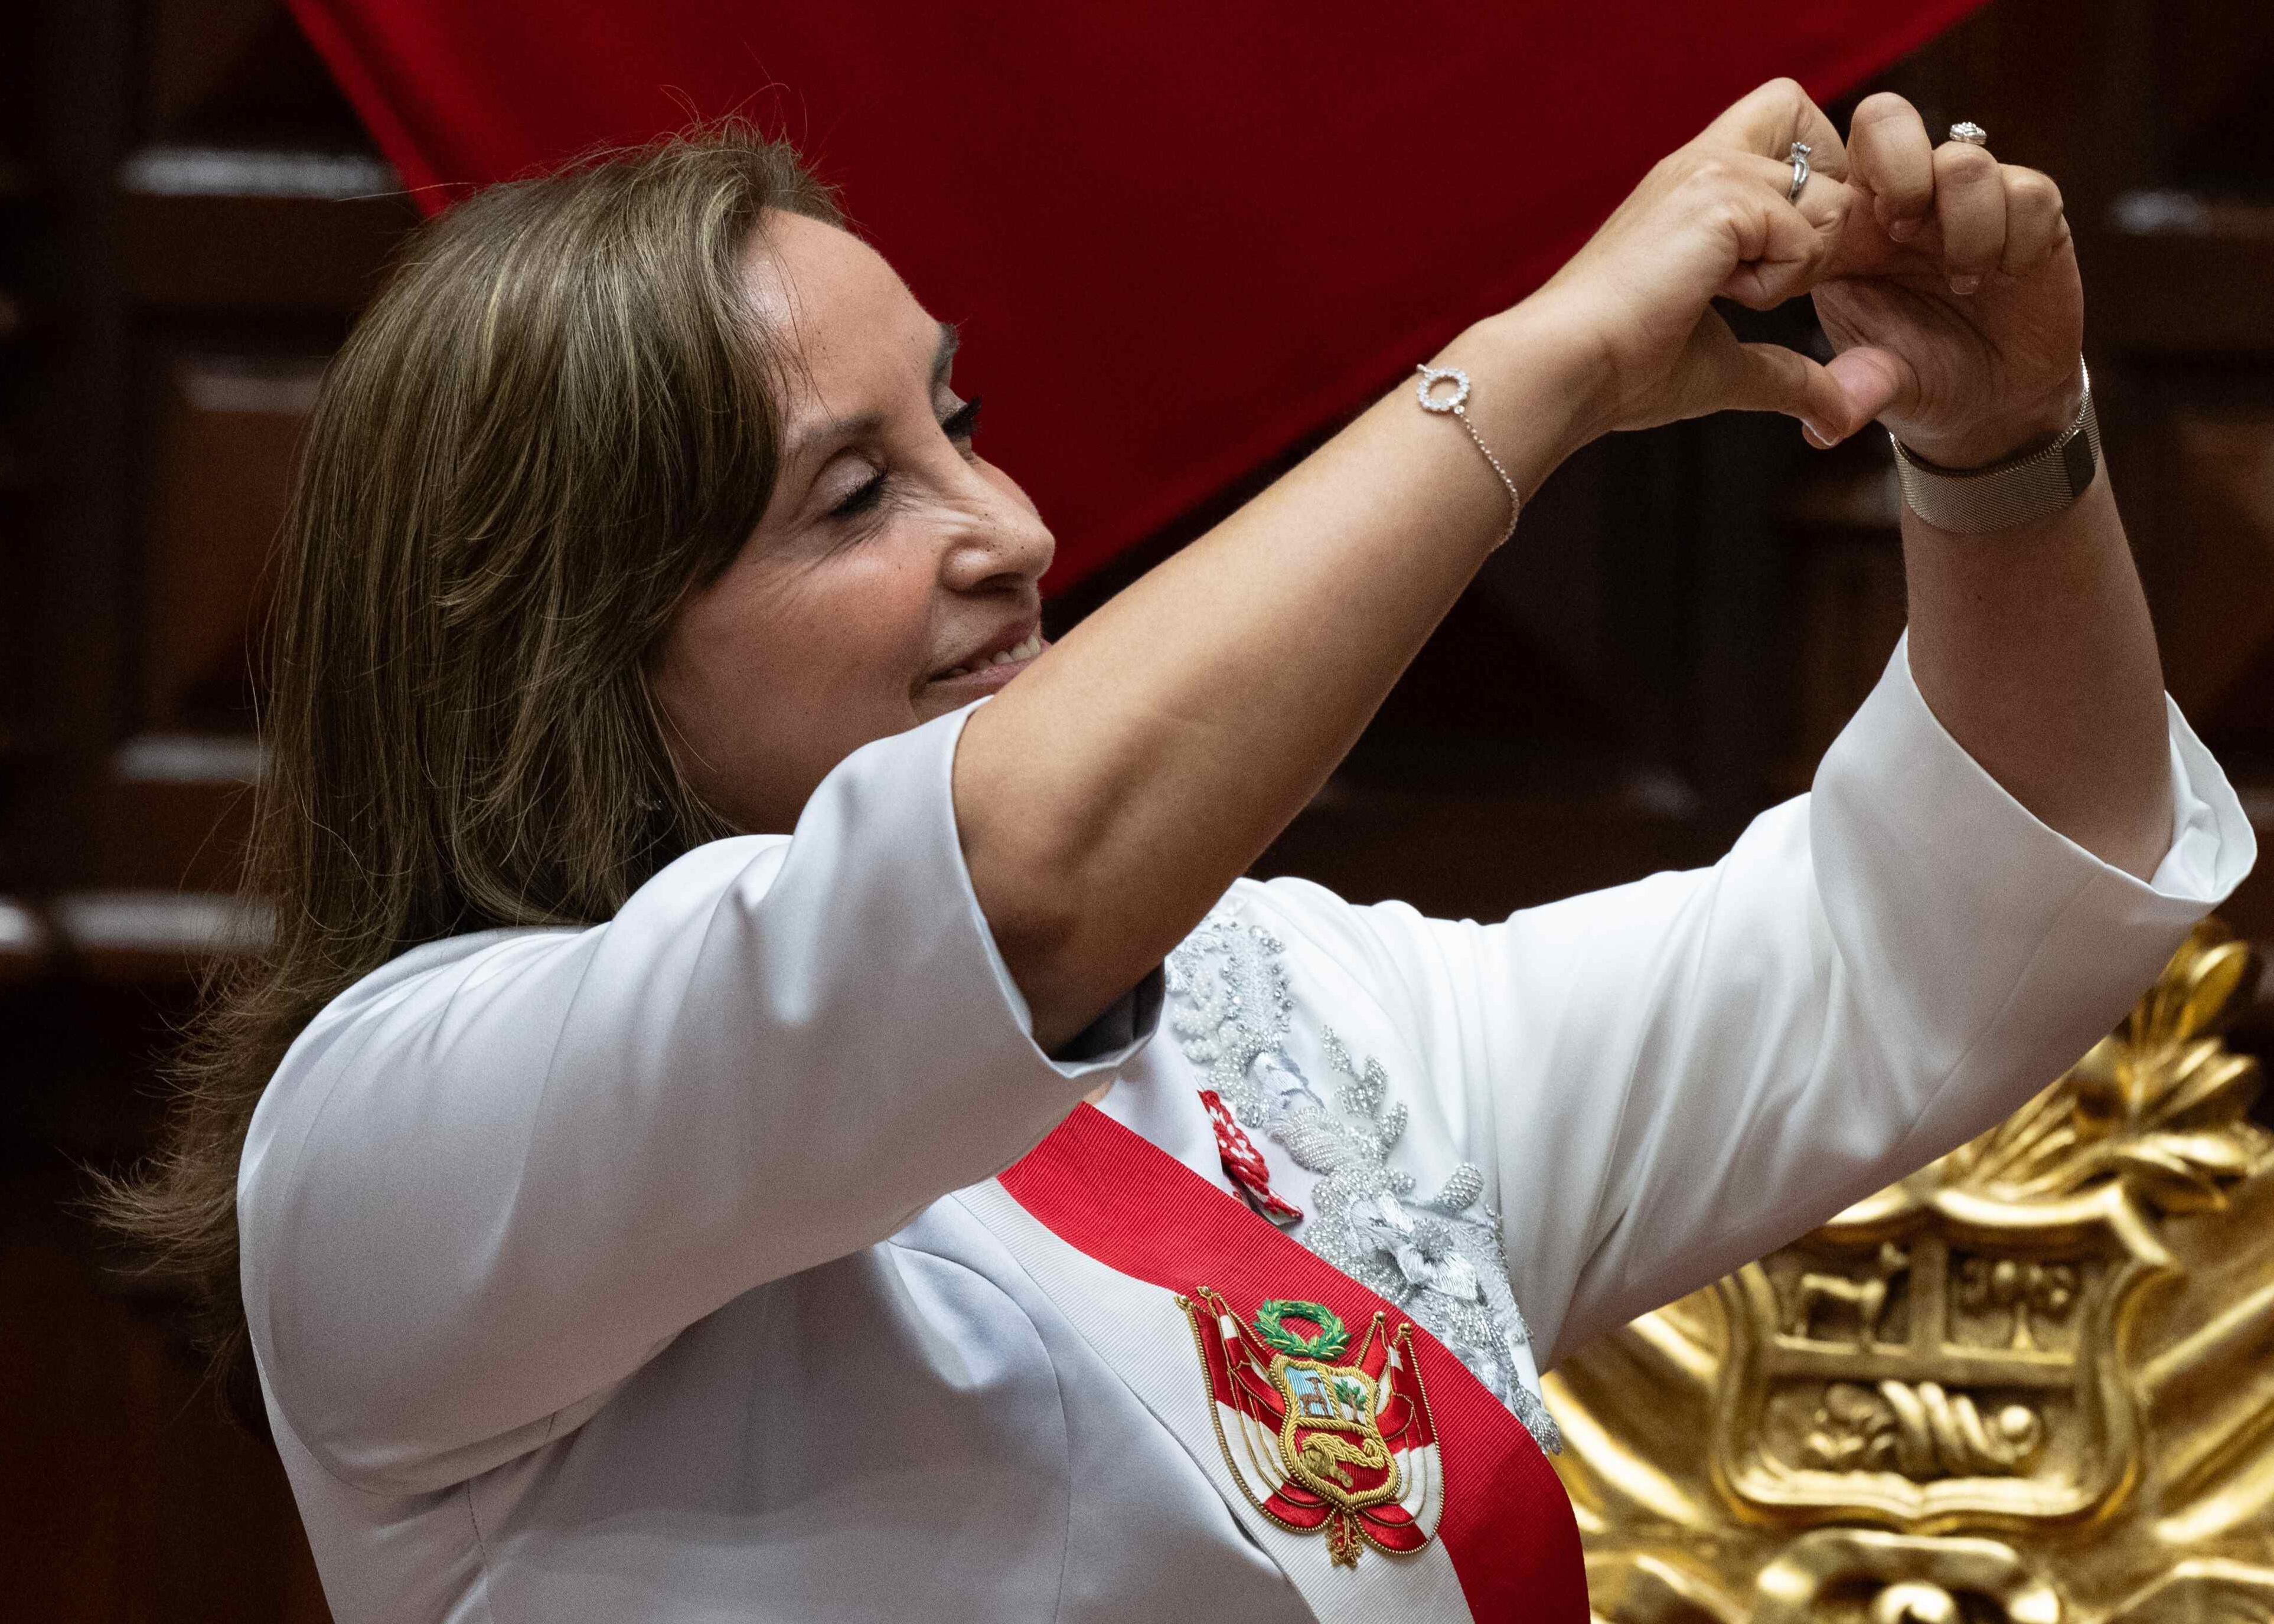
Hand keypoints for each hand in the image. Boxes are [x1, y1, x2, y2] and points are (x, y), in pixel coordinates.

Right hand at [1510, 81, 2083, 468]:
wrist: (1567, 368)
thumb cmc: (1623, 369)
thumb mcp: (1725, 364)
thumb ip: (1790, 373)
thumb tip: (1843, 418)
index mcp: (1699, 183)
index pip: (1798, 130)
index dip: (1821, 188)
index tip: (1788, 265)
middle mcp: (1706, 159)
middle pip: (1828, 158)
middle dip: (1828, 232)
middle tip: (1767, 292)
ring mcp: (1712, 170)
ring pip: (1828, 200)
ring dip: (1799, 262)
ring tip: (1727, 297)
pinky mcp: (1719, 197)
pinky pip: (1804, 235)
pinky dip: (1776, 281)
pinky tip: (1714, 296)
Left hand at [1811, 93, 2082, 467]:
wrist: (1993, 405)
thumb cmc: (1918, 378)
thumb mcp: (1877, 384)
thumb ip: (1851, 387)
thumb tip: (1820, 429)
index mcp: (1849, 228)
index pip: (1823, 156)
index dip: (1833, 187)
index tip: (1847, 247)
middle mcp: (1906, 201)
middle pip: (1887, 117)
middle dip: (1898, 169)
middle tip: (1902, 234)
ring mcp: (1968, 203)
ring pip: (1965, 160)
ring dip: (1963, 226)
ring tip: (1963, 282)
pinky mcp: (2033, 214)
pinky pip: (2030, 191)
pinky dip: (2016, 239)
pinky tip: (2006, 279)